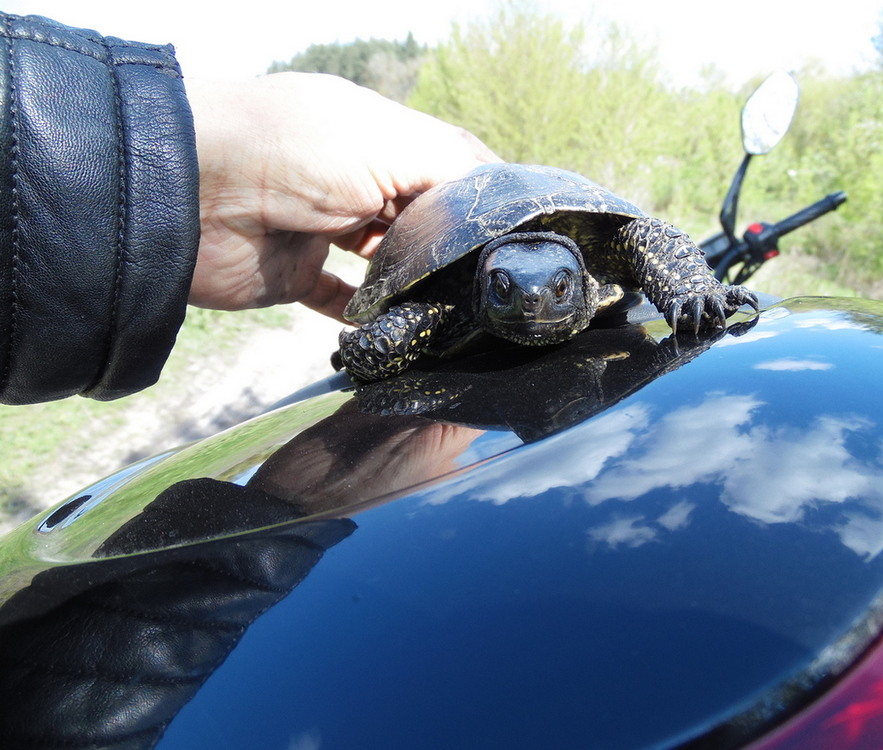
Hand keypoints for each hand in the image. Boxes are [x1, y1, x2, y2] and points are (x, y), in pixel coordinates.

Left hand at [186, 73, 498, 320]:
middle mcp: (352, 180)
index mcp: (377, 138)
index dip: (479, 198)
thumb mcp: (389, 144)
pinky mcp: (292, 273)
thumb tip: (500, 199)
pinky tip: (392, 332)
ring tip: (448, 311)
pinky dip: (364, 319)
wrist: (190, 192)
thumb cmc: (293, 150)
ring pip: (384, 264)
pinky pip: (338, 302)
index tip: (516, 235)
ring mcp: (322, 228)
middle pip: (418, 220)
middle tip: (486, 285)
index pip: (444, 169)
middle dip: (449, 249)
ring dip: (412, 287)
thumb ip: (452, 169)